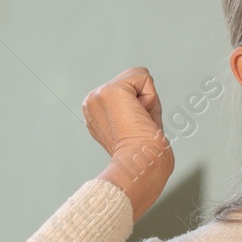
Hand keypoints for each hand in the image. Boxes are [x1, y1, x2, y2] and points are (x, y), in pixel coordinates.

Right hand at [83, 66, 173, 221]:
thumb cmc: (144, 156)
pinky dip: (151, 97)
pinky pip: (143, 76)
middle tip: (139, 126)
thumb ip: (134, 108)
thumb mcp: (134, 125)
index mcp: (94, 112)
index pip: (128, 91)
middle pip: (132, 80)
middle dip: (145, 101)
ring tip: (139, 122)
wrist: (140, 166)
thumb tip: (143, 102)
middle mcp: (91, 102)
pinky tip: (140, 117)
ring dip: (148, 100)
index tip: (135, 130)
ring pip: (137, 77)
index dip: (140, 108)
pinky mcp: (110, 90)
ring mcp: (97, 95)